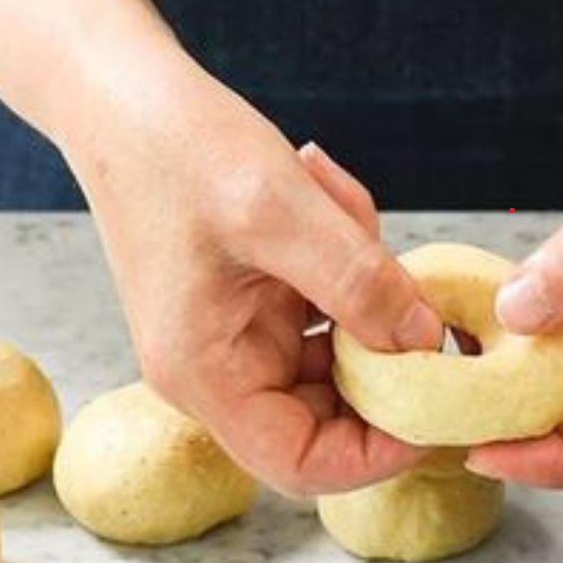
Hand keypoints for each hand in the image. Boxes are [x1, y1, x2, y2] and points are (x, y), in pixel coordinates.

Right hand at [61, 64, 442, 495]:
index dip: (380, 454)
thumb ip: (358, 282)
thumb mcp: (278, 209)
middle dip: (388, 361)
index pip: (303, 465)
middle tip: (422, 295)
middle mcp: (218, 374)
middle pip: (332, 420)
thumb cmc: (176, 147)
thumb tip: (427, 343)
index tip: (440, 407)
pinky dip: (352, 267)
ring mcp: (238, 341)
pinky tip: (330, 199)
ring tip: (344, 212)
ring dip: (371, 297)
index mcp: (206, 376)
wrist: (121, 97)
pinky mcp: (259, 306)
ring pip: (342, 358)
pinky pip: (331, 312)